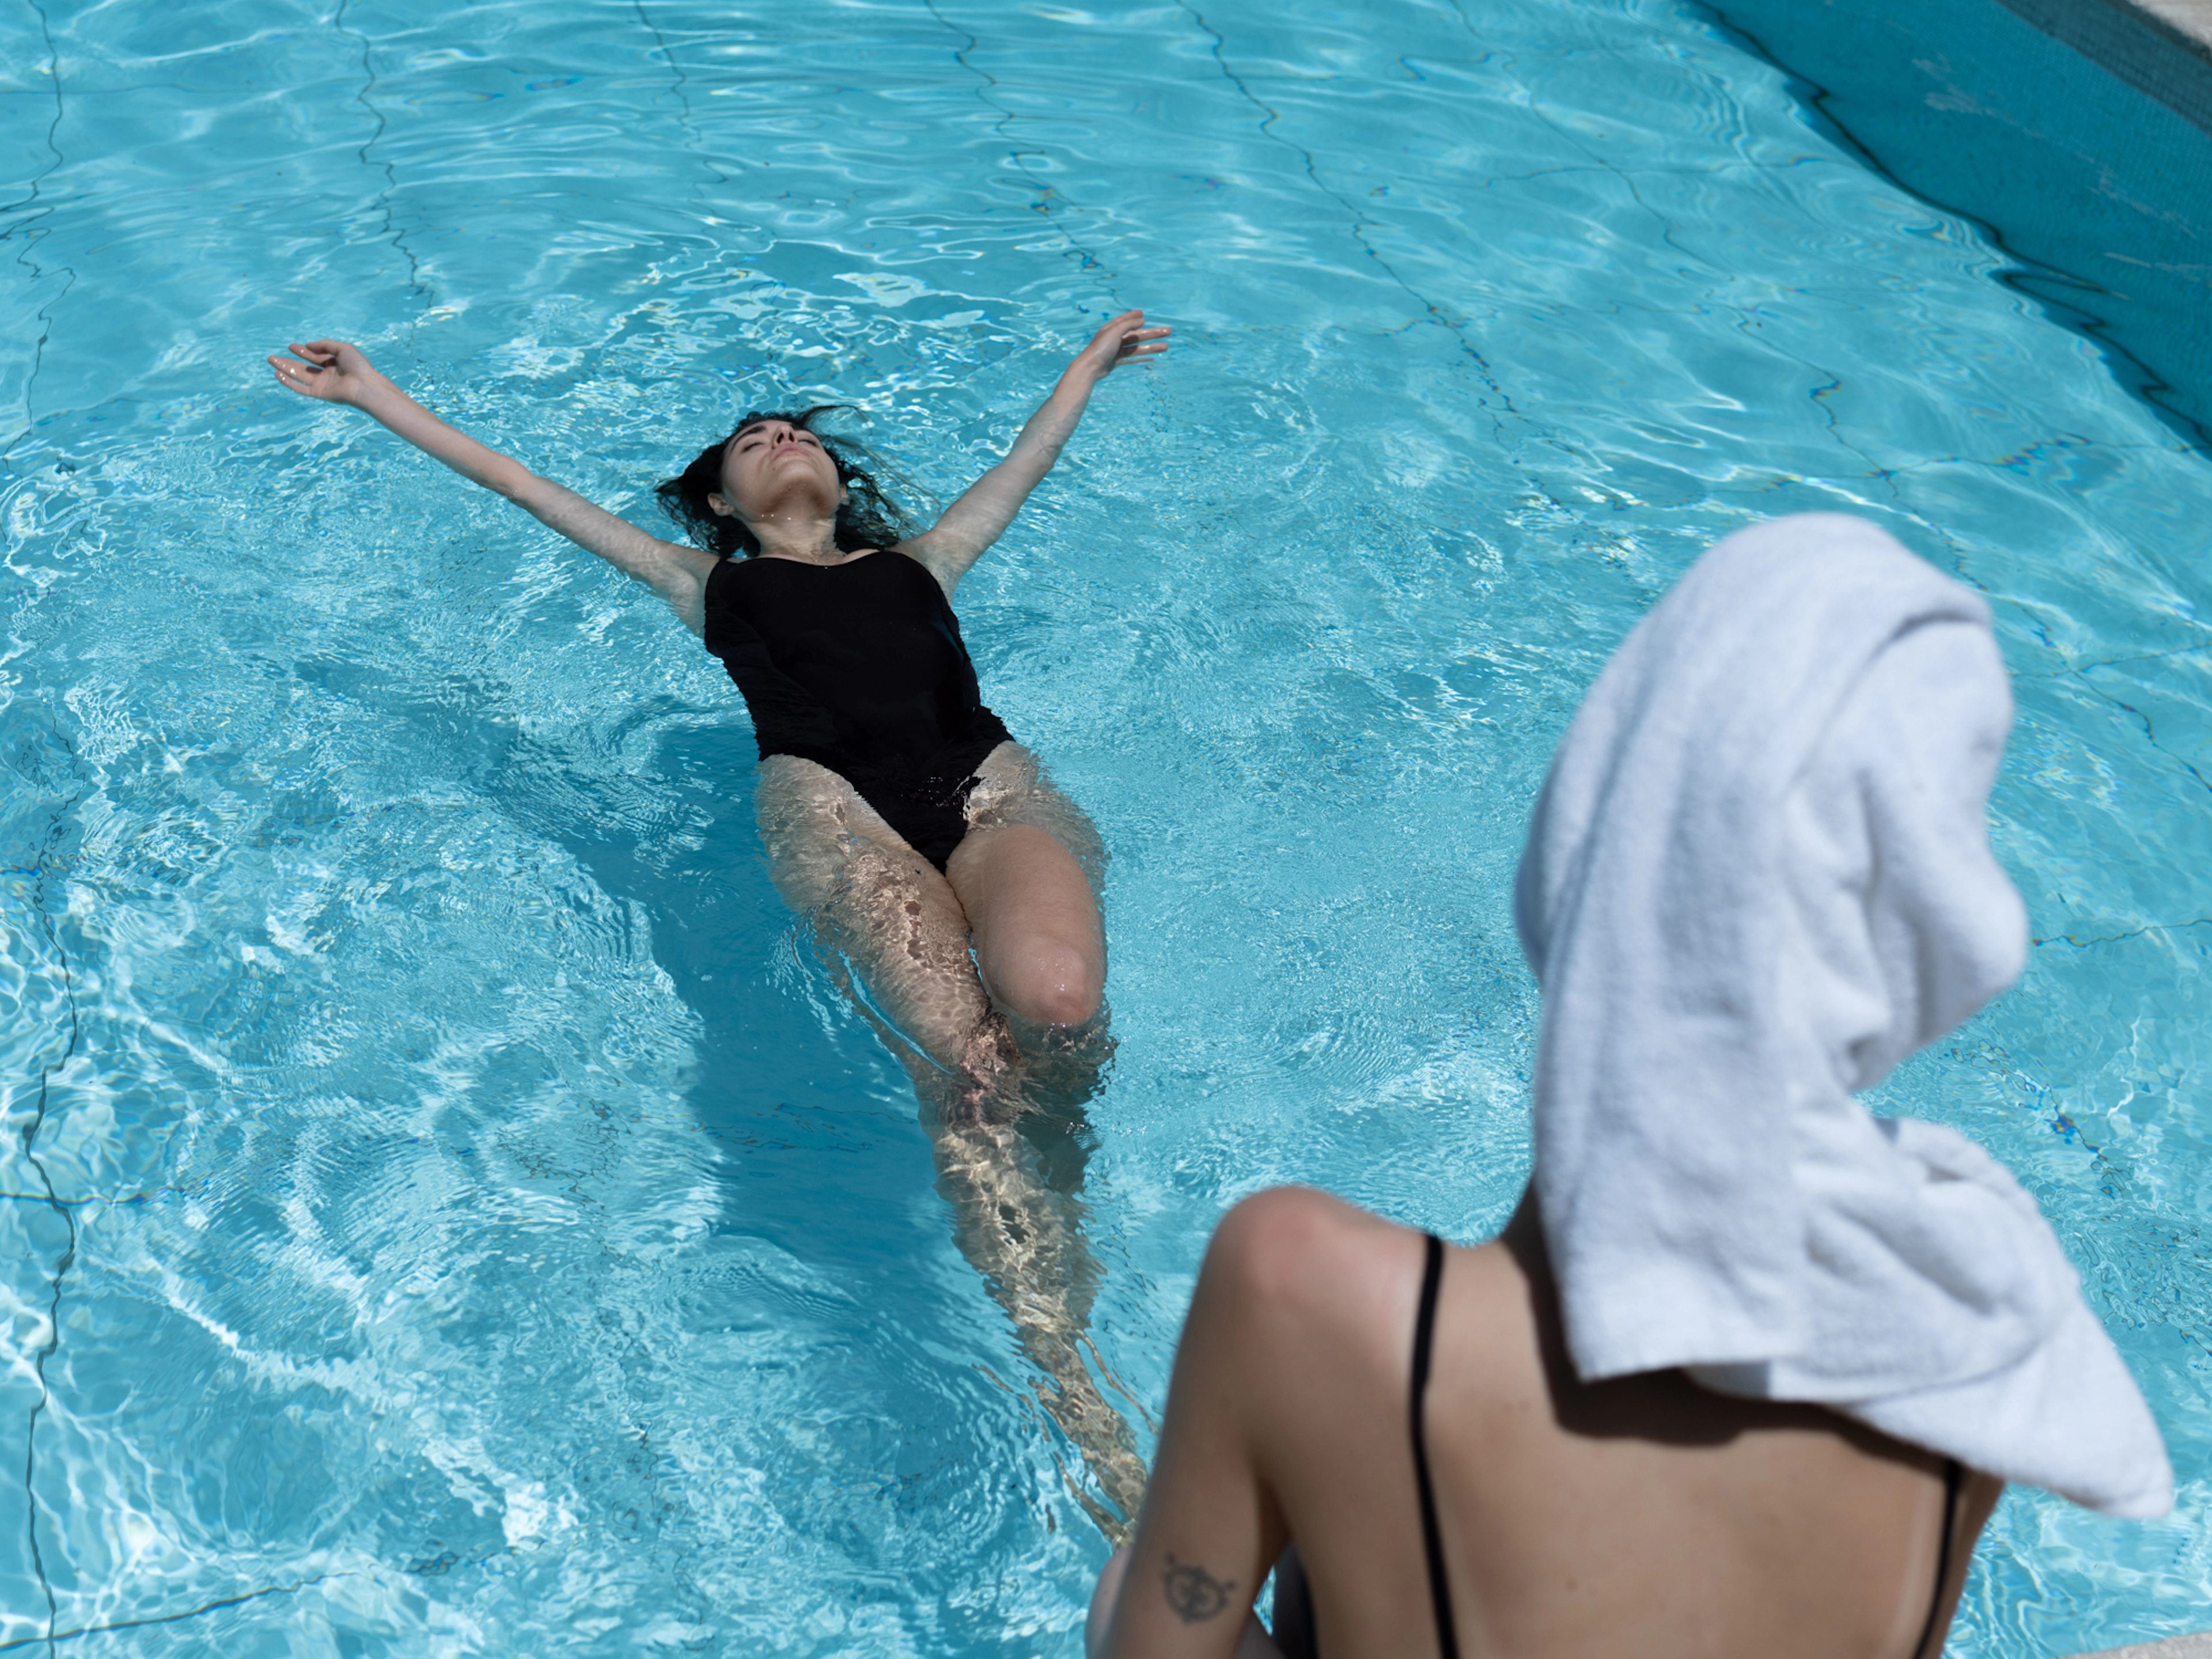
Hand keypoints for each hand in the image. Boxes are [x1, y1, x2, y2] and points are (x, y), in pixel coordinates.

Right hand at [266, 339, 386, 405]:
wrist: (364, 385)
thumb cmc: (358, 366)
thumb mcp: (342, 348)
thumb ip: (325, 345)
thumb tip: (308, 345)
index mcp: (334, 364)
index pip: (315, 357)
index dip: (303, 352)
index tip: (291, 346)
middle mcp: (327, 375)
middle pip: (304, 367)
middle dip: (288, 361)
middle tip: (272, 356)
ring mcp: (322, 385)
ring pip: (299, 376)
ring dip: (284, 369)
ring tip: (271, 360)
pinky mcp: (319, 394)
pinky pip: (300, 388)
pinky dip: (289, 382)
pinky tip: (277, 374)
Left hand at [1062, 309, 1170, 386]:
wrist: (1090, 368)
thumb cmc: (1101, 348)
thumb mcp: (1114, 331)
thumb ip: (1128, 324)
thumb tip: (1141, 319)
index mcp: (1112, 328)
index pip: (1125, 320)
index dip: (1134, 316)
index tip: (1143, 313)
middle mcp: (1115, 338)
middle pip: (1138, 334)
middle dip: (1153, 333)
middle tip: (1168, 331)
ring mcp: (1117, 350)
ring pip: (1138, 347)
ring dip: (1152, 346)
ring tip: (1166, 346)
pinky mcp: (1117, 361)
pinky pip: (1133, 358)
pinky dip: (1142, 358)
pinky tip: (1152, 358)